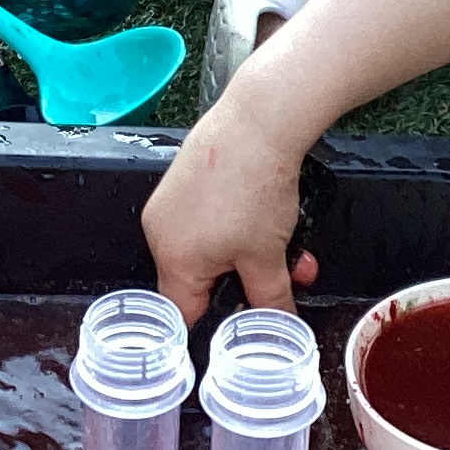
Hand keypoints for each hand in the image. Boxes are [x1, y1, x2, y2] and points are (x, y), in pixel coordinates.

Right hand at [143, 109, 317, 319]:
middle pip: (197, 279)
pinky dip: (235, 226)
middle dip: (244, 282)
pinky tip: (266, 216)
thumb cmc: (255, 188)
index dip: (215, 325)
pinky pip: (204, 220)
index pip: (183, 314)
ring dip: (248, 254)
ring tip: (290, 246)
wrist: (257, 122)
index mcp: (174, 260)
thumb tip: (278, 326)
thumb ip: (269, 299)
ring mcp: (168, 203)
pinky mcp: (181, 180)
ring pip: (207, 248)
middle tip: (283, 277)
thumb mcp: (268, 255)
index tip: (240, 327)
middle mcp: (159, 232)